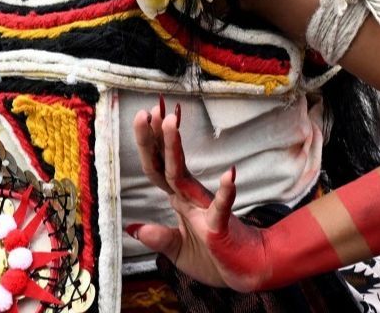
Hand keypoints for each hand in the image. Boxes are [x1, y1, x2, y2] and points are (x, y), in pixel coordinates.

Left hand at [130, 101, 269, 292]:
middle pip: (166, 162)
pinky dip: (226, 192)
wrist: (246, 272)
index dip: (147, 143)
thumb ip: (159, 238)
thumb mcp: (179, 250)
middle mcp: (189, 196)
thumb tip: (132, 228)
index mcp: (178, 198)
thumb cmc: (214, 257)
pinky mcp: (220, 226)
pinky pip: (222, 207)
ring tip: (172, 121)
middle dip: (156, 135)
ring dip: (176, 148)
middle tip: (152, 107)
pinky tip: (230, 175)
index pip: (157, 167)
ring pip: (183, 176)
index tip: (143, 114)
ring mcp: (204, 208)